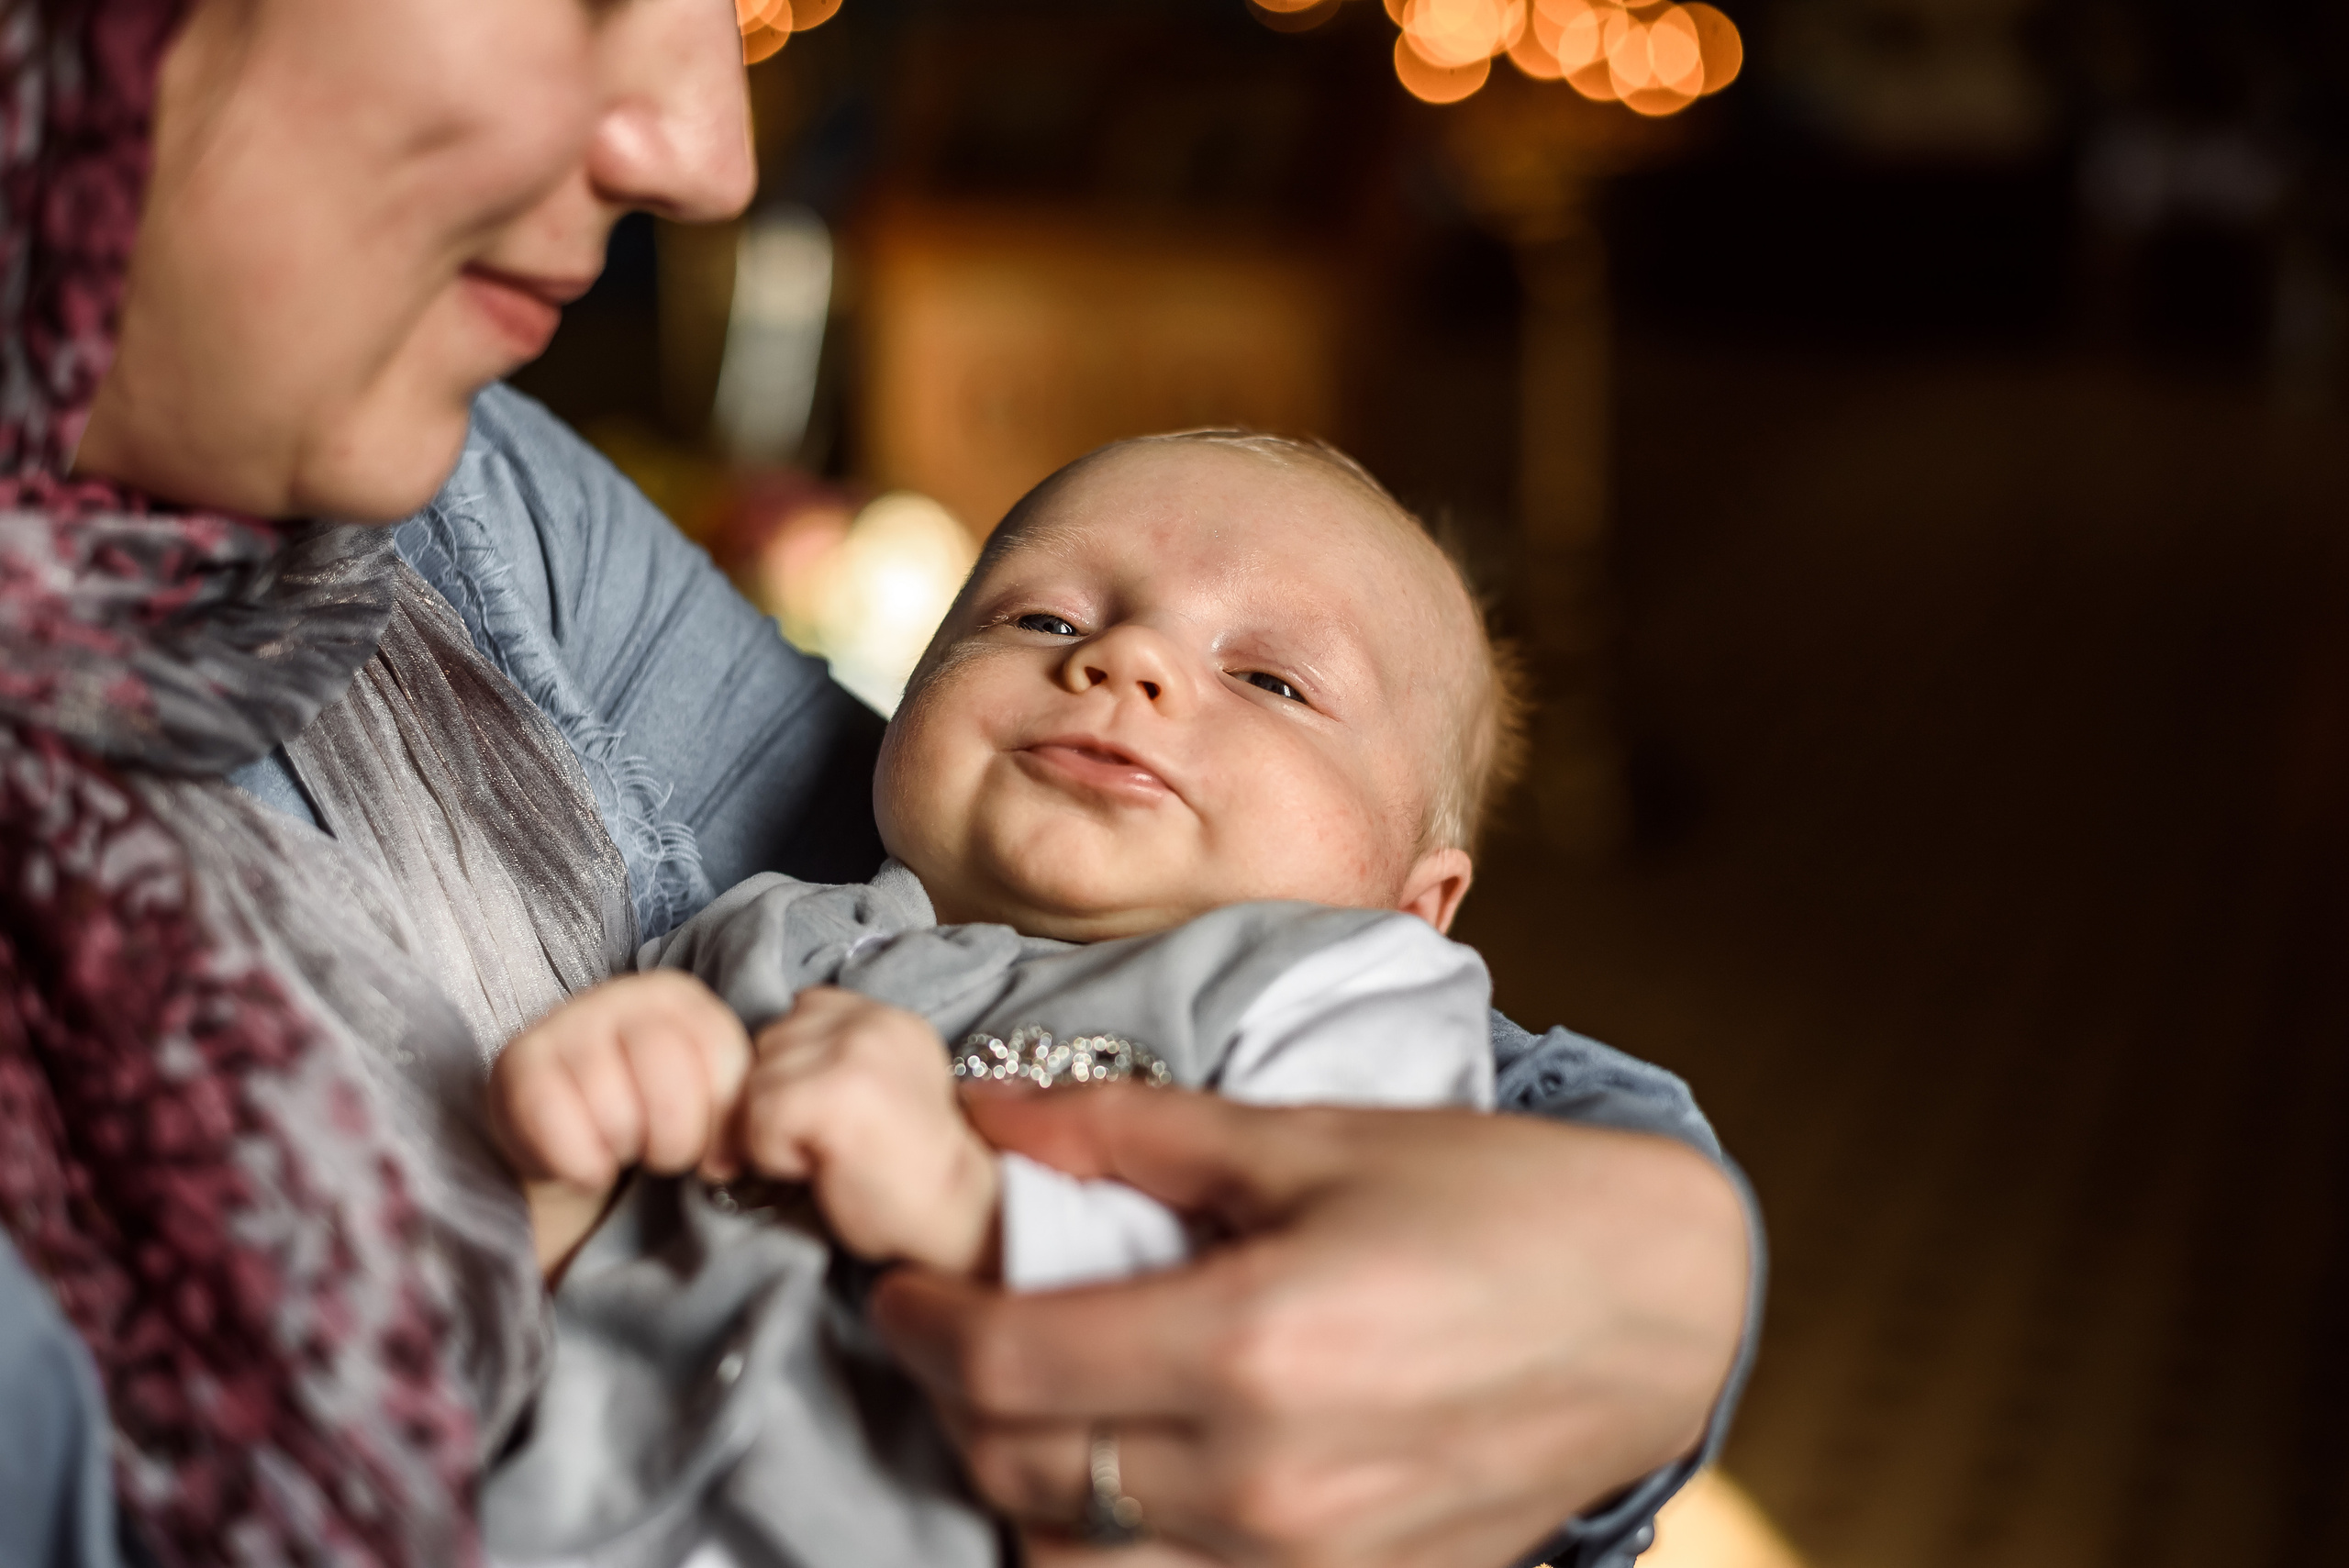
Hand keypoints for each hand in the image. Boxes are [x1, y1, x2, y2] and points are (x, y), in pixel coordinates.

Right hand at [488, 971, 751, 1274]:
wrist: (566, 1120)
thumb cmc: (647, 1105)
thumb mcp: (704, 1099)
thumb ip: (732, 1117)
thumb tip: (726, 1162)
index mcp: (681, 997)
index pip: (723, 1062)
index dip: (722, 1123)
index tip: (711, 1149)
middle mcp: (623, 994)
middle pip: (671, 1089)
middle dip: (673, 1143)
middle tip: (657, 1150)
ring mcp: (566, 1021)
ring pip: (616, 1114)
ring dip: (622, 1152)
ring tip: (617, 1144)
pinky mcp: (519, 1061)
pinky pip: (559, 1132)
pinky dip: (580, 1167)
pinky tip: (586, 1163)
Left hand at [735, 987, 998, 1273]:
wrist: (961, 1217)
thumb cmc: (911, 1170)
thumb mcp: (885, 1084)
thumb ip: (835, 1055)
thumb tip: (755, 1065)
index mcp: (887, 1015)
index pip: (799, 1015)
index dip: (798, 1070)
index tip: (833, 1115)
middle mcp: (872, 1019)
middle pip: (767, 1046)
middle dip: (780, 1099)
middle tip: (832, 1141)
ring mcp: (852, 1051)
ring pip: (754, 1085)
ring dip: (776, 1132)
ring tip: (831, 1154)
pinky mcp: (831, 1091)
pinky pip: (756, 1124)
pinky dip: (775, 1158)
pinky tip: (825, 1167)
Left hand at [871, 1087, 1749, 1567]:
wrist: (1660, 1313)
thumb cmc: (1496, 1202)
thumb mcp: (1312, 1138)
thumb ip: (1134, 1134)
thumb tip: (991, 1111)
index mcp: (1248, 1346)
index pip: (1007, 1370)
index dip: (922, 1328)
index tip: (898, 1288)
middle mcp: (1264, 1482)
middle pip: (1021, 1476)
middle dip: (958, 1402)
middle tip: (959, 1329)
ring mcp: (1309, 1564)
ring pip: (1077, 1564)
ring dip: (1027, 1488)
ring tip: (1040, 1404)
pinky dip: (1117, 1548)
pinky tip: (1131, 1475)